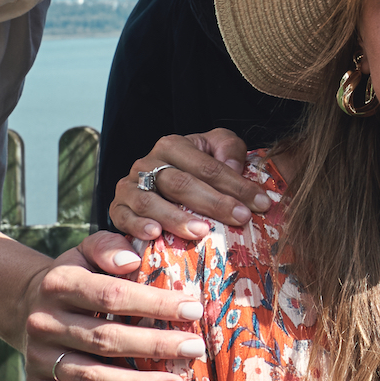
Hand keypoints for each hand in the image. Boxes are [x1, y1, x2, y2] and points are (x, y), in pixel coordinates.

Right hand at [19, 247, 206, 380]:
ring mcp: (38, 357)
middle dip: (156, 346)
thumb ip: (109, 247)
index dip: (155, 304)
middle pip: (105, 339)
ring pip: (89, 377)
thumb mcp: (88, 250)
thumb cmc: (78, 275)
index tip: (194, 309)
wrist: (28, 304)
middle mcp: (44, 322)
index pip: (113, 295)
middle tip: (195, 349)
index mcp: (60, 284)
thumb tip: (133, 260)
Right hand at [108, 128, 270, 240]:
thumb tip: (234, 164)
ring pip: (151, 201)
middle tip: (240, 219)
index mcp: (173, 145)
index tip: (262, 203)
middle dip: (214, 202)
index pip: (209, 166)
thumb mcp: (216, 149)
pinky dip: (137, 226)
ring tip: (201, 231)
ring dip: (177, 218)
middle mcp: (148, 162)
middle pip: (181, 183)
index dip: (237, 185)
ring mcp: (129, 185)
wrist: (156, 182)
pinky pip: (123, 217)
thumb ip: (229, 148)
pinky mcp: (117, 207)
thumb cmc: (195, 168)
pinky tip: (155, 235)